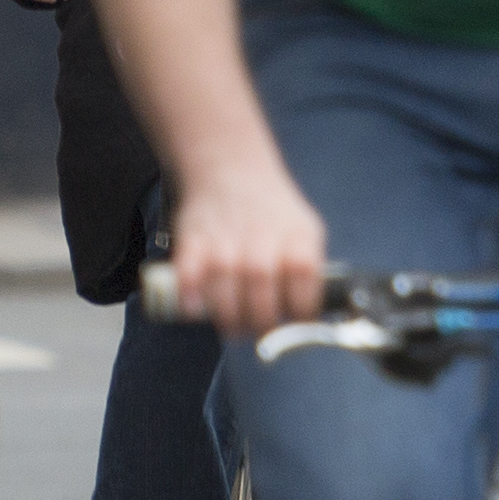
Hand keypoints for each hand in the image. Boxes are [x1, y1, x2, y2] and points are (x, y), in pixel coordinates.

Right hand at [159, 156, 331, 339]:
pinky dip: (189, 294)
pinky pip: (188, 271)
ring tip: (231, 326)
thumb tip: (309, 322)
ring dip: (227, 314)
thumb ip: (310, 274)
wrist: (230, 169)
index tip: (292, 321)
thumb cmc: (271, 214)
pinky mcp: (192, 239)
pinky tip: (195, 309)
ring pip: (224, 281)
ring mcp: (224, 236)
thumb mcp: (304, 232)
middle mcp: (261, 233)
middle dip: (259, 319)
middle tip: (256, 330)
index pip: (305, 275)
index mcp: (297, 234)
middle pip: (261, 281)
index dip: (299, 308)